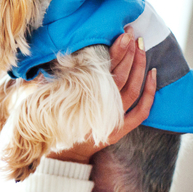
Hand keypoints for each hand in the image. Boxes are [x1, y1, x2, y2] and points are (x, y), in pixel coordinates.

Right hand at [48, 29, 156, 163]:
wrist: (62, 156)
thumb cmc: (50, 125)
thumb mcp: (39, 102)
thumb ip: (41, 84)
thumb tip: (39, 68)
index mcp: (82, 100)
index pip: (104, 71)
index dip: (115, 52)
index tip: (122, 35)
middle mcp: (100, 110)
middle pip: (121, 76)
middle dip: (129, 53)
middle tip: (133, 34)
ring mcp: (113, 121)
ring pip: (133, 89)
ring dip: (140, 66)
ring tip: (141, 47)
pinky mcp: (121, 130)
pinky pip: (142, 110)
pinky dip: (150, 92)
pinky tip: (153, 73)